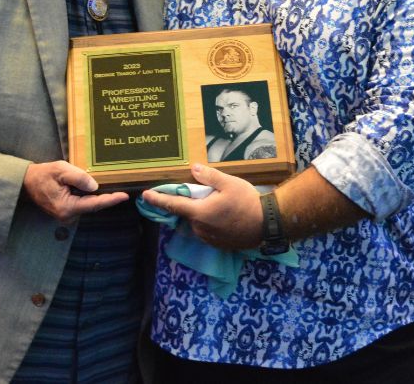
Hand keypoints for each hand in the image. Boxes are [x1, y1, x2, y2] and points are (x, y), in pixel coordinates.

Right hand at [23, 160, 127, 220]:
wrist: (27, 183)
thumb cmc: (43, 175)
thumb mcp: (60, 170)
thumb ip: (78, 177)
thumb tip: (95, 186)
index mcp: (67, 207)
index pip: (94, 204)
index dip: (110, 200)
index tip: (124, 196)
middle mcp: (68, 215)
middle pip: (93, 205)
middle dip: (107, 197)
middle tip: (122, 188)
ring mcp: (67, 215)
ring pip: (88, 204)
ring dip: (98, 196)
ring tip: (110, 186)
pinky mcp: (67, 212)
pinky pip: (82, 203)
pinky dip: (89, 196)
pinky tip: (96, 188)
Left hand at [140, 163, 261, 249]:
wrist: (268, 225)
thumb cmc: (247, 202)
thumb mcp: (229, 183)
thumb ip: (209, 177)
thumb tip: (194, 169)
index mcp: (199, 212)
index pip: (172, 204)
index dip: (157, 199)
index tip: (145, 196)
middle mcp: (199, 228)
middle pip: (188, 213)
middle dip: (192, 204)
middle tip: (208, 194)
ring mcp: (209, 238)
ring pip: (198, 222)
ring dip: (203, 214)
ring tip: (222, 206)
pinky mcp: (218, 244)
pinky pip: (208, 231)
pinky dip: (211, 223)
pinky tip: (226, 217)